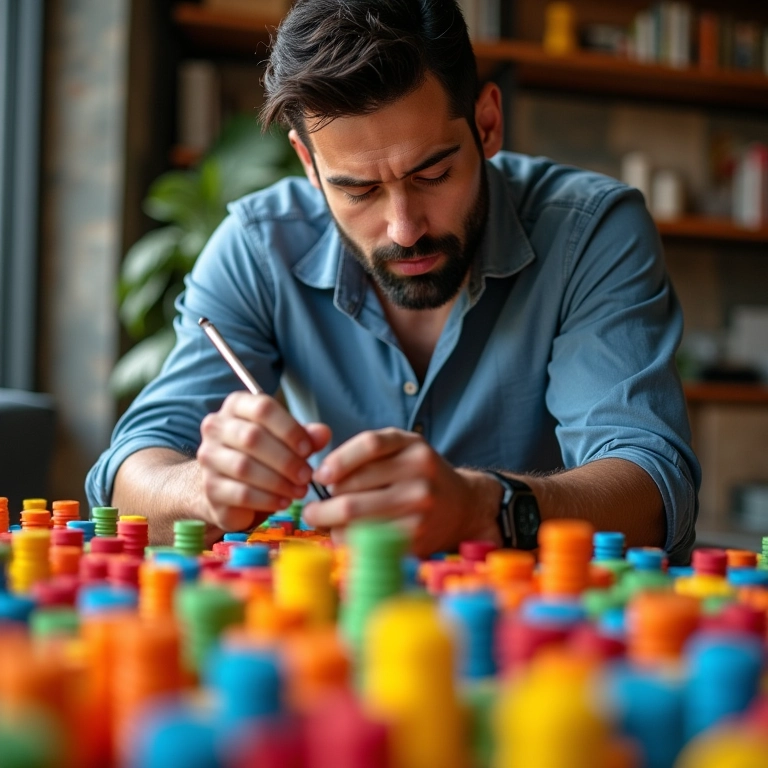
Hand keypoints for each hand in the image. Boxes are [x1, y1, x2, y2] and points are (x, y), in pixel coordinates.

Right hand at [197, 391, 330, 531]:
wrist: (226, 490)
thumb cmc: (260, 458)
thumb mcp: (285, 442)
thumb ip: (304, 436)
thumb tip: (323, 433)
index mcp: (236, 406)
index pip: (263, 408)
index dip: (289, 429)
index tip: (308, 449)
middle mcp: (216, 427)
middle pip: (252, 438)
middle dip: (286, 459)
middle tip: (307, 475)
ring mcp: (208, 457)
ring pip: (244, 467)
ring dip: (278, 481)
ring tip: (299, 491)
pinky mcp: (210, 488)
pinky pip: (241, 493)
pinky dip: (267, 499)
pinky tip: (283, 502)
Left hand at [302, 427, 501, 556]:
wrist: (462, 507)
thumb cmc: (419, 476)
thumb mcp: (402, 450)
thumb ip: (365, 454)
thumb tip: (320, 476)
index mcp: (412, 445)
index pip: (369, 445)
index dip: (337, 460)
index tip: (320, 476)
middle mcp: (420, 473)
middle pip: (355, 486)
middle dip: (325, 501)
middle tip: (312, 508)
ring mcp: (420, 506)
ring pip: (357, 516)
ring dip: (331, 522)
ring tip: (324, 521)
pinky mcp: (417, 535)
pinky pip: (368, 539)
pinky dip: (348, 538)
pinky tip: (344, 534)